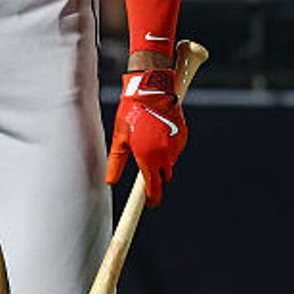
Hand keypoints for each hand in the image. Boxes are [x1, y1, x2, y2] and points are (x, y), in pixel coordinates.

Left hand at [106, 67, 185, 205]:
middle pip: (164, 177)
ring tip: (149, 141)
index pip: (153, 188)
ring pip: (170, 163)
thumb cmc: (132, 113)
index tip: (149, 203)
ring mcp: (177, 146)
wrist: (152, 91)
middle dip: (155, 175)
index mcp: (148, 157)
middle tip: (144, 164)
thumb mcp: (120, 138)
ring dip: (161, 160)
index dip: (151, 198)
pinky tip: (159, 134)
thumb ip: (115, 162)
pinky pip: (176, 150)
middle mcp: (165, 155)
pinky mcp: (184, 137)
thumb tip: (110, 181)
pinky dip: (169, 148)